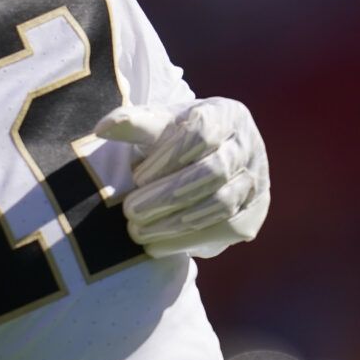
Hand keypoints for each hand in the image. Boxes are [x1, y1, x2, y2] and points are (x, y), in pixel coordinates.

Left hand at [94, 97, 269, 258]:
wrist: (206, 163)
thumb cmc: (176, 140)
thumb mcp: (158, 126)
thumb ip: (134, 124)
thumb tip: (102, 127)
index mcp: (227, 114)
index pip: (202, 132)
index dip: (168, 156)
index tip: (136, 177)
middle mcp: (249, 146)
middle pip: (213, 171)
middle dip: (168, 195)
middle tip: (130, 211)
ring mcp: (257, 181)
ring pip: (221, 204)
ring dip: (175, 222)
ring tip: (138, 231)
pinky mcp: (254, 213)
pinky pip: (226, 229)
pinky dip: (189, 240)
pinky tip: (157, 245)